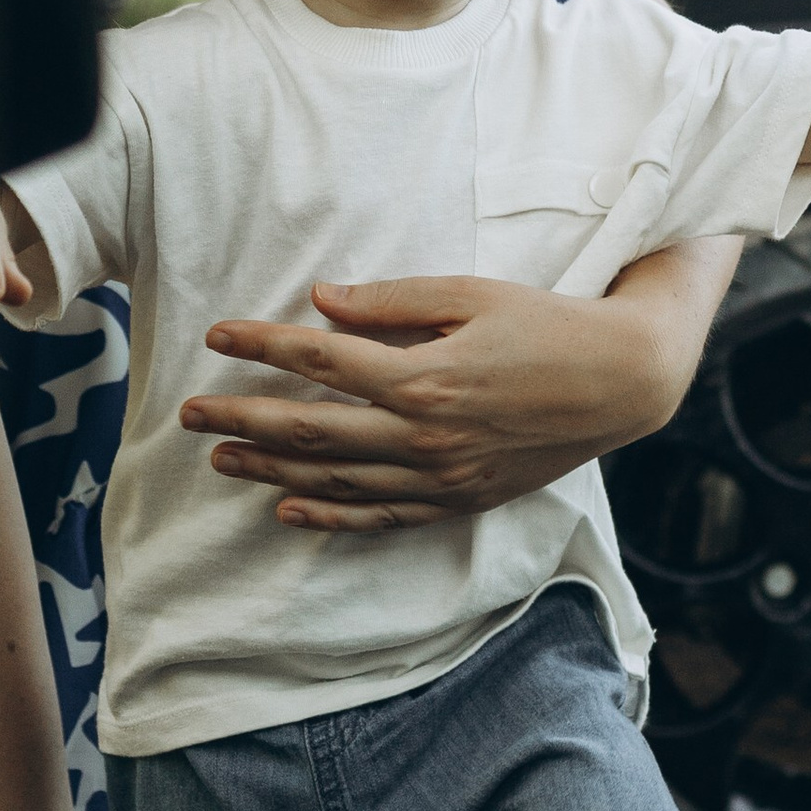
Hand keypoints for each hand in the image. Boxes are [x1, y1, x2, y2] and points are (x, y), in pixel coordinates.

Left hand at [178, 245, 738, 534]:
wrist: (622, 384)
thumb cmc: (549, 325)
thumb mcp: (474, 293)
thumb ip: (393, 302)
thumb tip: (321, 301)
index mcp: (425, 374)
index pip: (320, 359)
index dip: (262, 347)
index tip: (217, 336)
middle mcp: (425, 433)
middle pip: (310, 430)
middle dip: (241, 420)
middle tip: (188, 414)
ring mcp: (441, 475)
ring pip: (336, 480)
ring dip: (270, 472)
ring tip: (221, 460)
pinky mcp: (460, 499)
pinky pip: (381, 517)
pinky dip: (331, 517)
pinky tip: (289, 510)